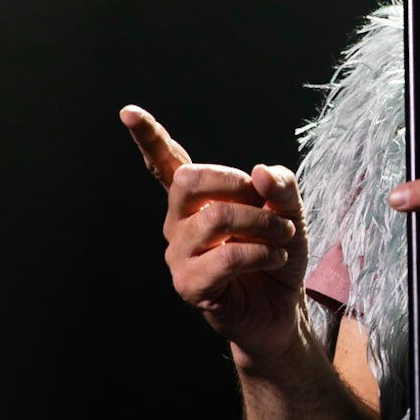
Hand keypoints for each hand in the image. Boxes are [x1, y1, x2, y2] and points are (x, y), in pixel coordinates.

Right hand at [120, 104, 309, 360]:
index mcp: (196, 200)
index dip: (149, 138)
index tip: (129, 112)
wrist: (283, 308)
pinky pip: (224, 257)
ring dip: (262, 223)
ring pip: (215, 219)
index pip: (166, 164)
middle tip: (267, 204)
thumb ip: (280, 186)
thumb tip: (259, 173)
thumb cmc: (277, 255)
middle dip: (236, 184)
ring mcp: (179, 255)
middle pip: (188, 182)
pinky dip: (260, 254)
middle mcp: (179, 223)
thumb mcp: (290, 212)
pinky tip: (273, 259)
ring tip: (283, 236)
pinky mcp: (190, 286)